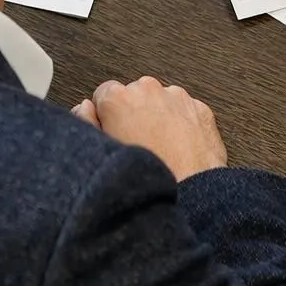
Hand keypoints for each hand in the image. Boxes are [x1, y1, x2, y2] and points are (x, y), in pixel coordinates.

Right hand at [86, 76, 227, 180]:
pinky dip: (183, 125)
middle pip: (135, 94)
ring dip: (160, 118)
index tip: (113, 132)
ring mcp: (178, 98)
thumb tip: (84, 108)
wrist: (190, 195)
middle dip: (134, 114)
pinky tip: (180, 150)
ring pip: (162, 101)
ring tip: (161, 150)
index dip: (106, 115)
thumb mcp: (101, 154)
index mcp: (119, 98)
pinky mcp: (202, 110)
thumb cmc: (145, 179)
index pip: (104, 93)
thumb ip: (85, 122)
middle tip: (137, 145)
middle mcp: (149, 90)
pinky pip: (186, 112)